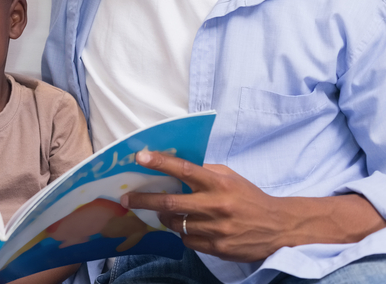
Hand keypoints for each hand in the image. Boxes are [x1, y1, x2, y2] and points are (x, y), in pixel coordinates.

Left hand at [121, 150, 284, 261]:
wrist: (279, 227)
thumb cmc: (249, 198)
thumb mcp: (229, 177)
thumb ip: (203, 172)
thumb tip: (173, 165)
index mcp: (218, 183)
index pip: (185, 169)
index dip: (160, 162)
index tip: (140, 156)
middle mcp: (216, 206)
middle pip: (170, 203)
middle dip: (144, 201)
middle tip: (127, 199)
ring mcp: (216, 229)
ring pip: (176, 224)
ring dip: (164, 219)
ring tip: (162, 213)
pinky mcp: (218, 248)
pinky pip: (187, 241)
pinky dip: (182, 234)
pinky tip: (189, 227)